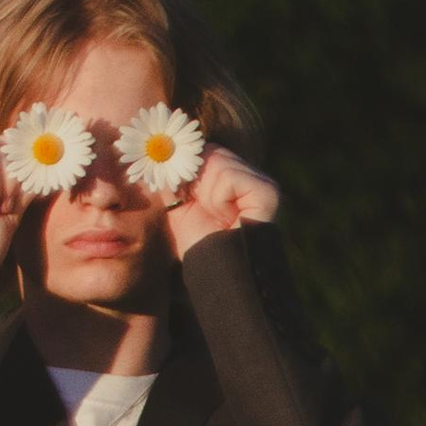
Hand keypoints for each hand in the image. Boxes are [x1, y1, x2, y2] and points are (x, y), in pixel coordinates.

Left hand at [165, 146, 280, 257]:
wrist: (217, 275)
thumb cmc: (198, 245)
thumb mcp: (178, 205)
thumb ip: (173, 178)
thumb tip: (157, 155)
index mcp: (231, 178)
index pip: (205, 150)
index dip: (185, 166)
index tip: (179, 190)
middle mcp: (250, 176)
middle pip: (211, 152)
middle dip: (194, 179)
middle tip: (194, 203)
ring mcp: (262, 182)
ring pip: (218, 161)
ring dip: (206, 193)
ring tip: (216, 216)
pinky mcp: (267, 191)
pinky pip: (229, 176)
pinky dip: (219, 198)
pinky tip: (225, 216)